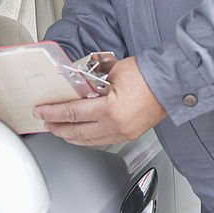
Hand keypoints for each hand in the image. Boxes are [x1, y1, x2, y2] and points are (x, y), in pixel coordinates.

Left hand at [34, 57, 166, 145]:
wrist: (172, 82)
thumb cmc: (148, 74)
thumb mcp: (113, 72)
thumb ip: (92, 81)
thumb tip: (76, 86)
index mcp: (110, 110)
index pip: (72, 113)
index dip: (53, 112)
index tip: (41, 111)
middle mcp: (116, 126)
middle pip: (77, 131)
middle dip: (58, 127)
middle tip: (45, 123)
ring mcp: (123, 133)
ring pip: (89, 141)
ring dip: (71, 136)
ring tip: (59, 130)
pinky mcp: (129, 135)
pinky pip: (102, 141)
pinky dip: (87, 139)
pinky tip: (81, 135)